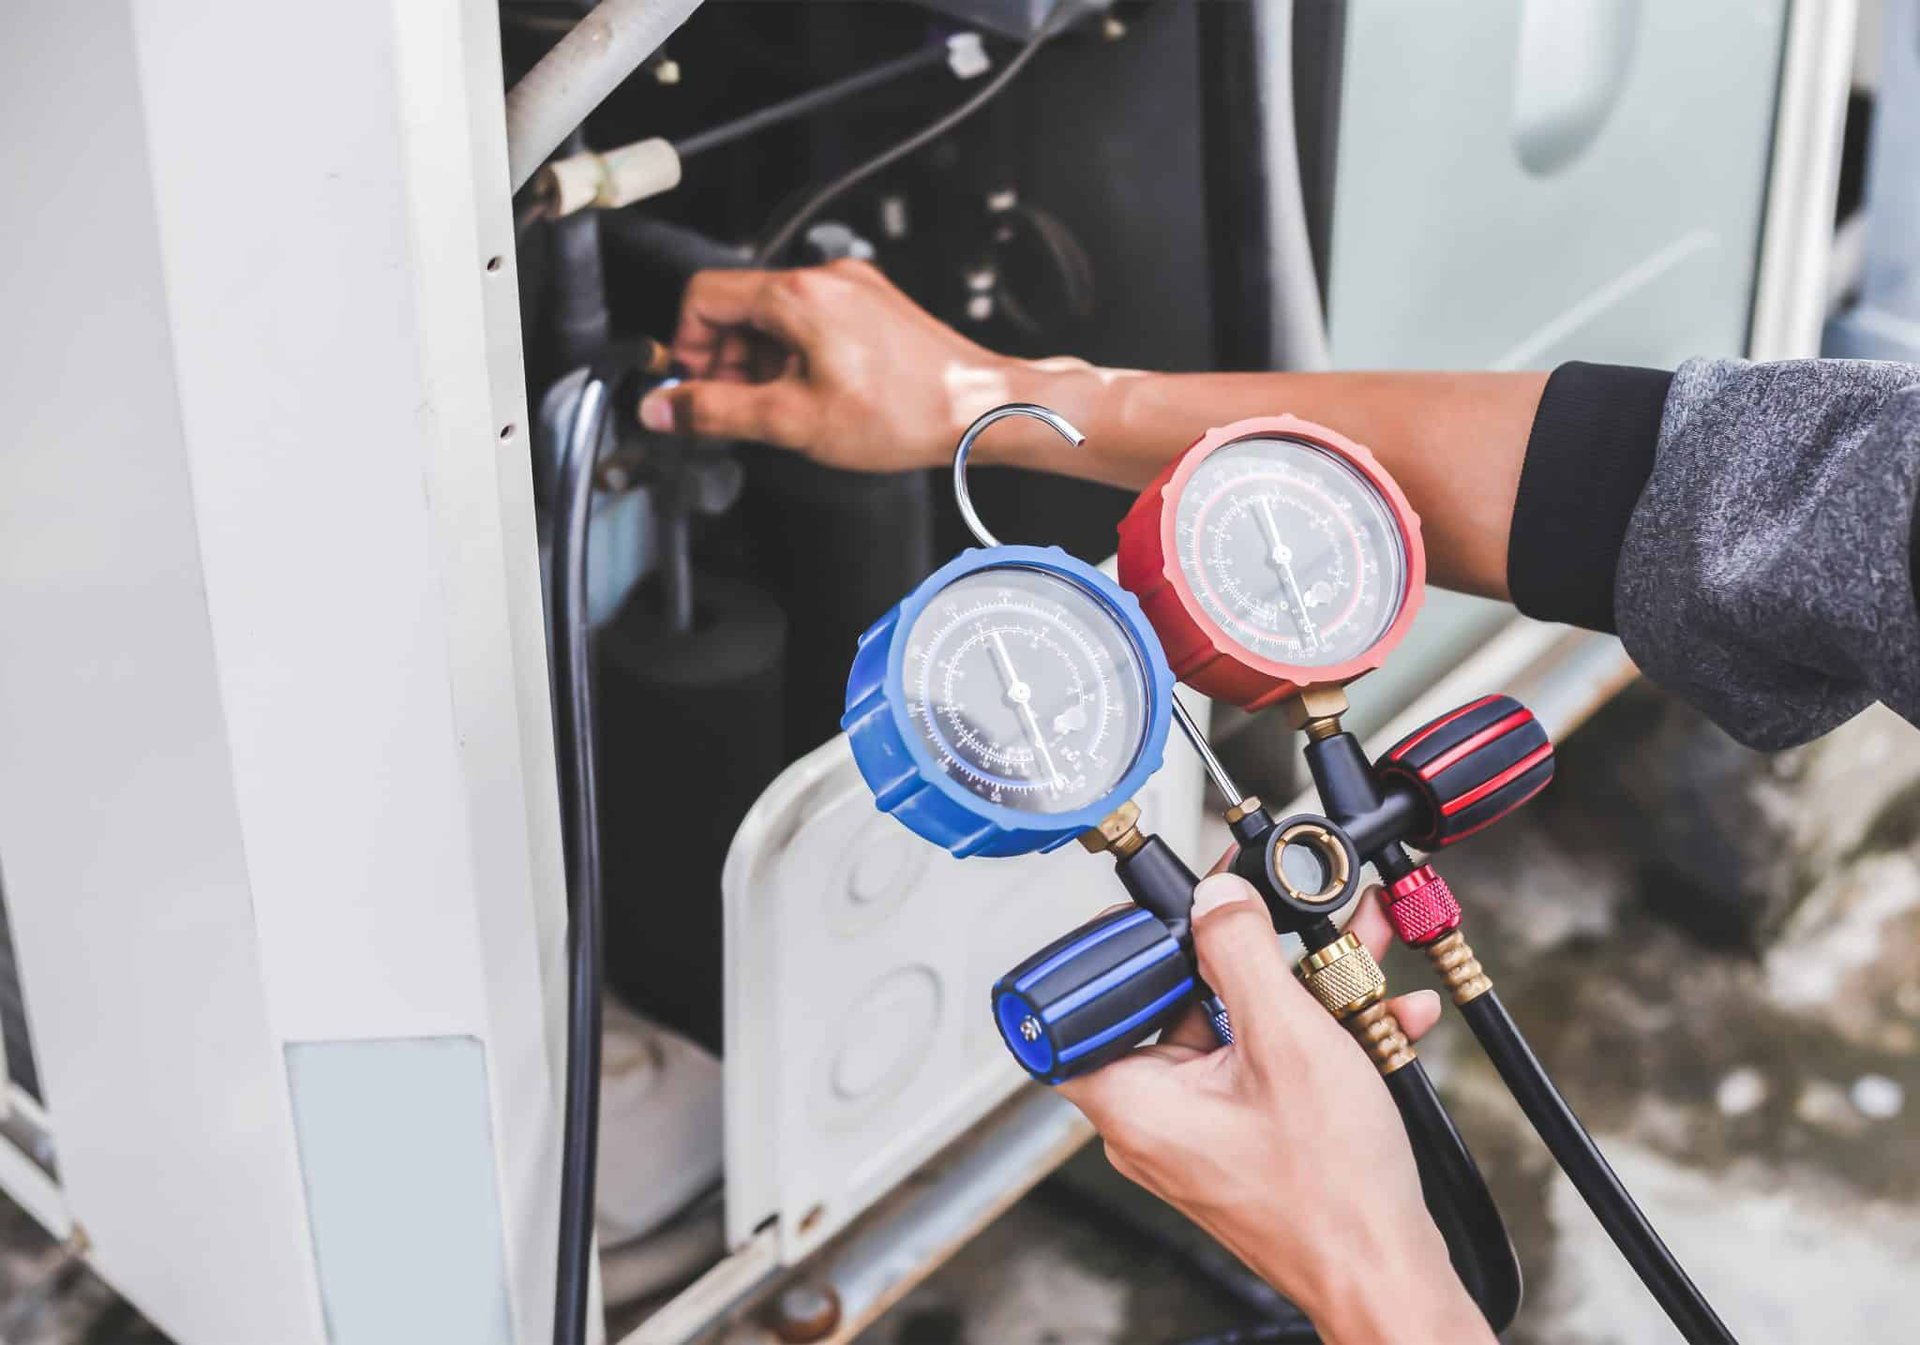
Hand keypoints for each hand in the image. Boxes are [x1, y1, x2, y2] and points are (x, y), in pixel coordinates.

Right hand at [639, 260, 1027, 470]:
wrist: (981, 409)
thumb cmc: (906, 412)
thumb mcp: (794, 421)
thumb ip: (718, 412)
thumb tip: (662, 410)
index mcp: (799, 294)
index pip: (704, 295)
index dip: (688, 347)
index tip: (696, 388)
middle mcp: (827, 278)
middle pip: (740, 306)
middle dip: (726, 359)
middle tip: (739, 408)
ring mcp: (855, 289)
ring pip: (777, 317)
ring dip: (762, 362)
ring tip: (785, 408)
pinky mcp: (875, 307)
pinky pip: (814, 322)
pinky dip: (799, 357)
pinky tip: (817, 396)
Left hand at [1057, 874, 1494, 1344]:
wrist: (1388, 1271)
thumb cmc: (1332, 1194)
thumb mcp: (1287, 1043)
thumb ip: (1242, 956)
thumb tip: (1213, 899)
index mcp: (1133, 1101)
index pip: (1083, 1004)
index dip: (1124, 948)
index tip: (1173, 915)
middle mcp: (1155, 1118)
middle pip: (1176, 1003)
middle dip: (1248, 957)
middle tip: (1286, 925)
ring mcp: (1201, 1129)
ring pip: (1235, 1028)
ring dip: (1299, 989)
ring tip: (1353, 957)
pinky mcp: (1245, 1136)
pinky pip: (1266, 1063)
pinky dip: (1316, 1035)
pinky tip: (1377, 1012)